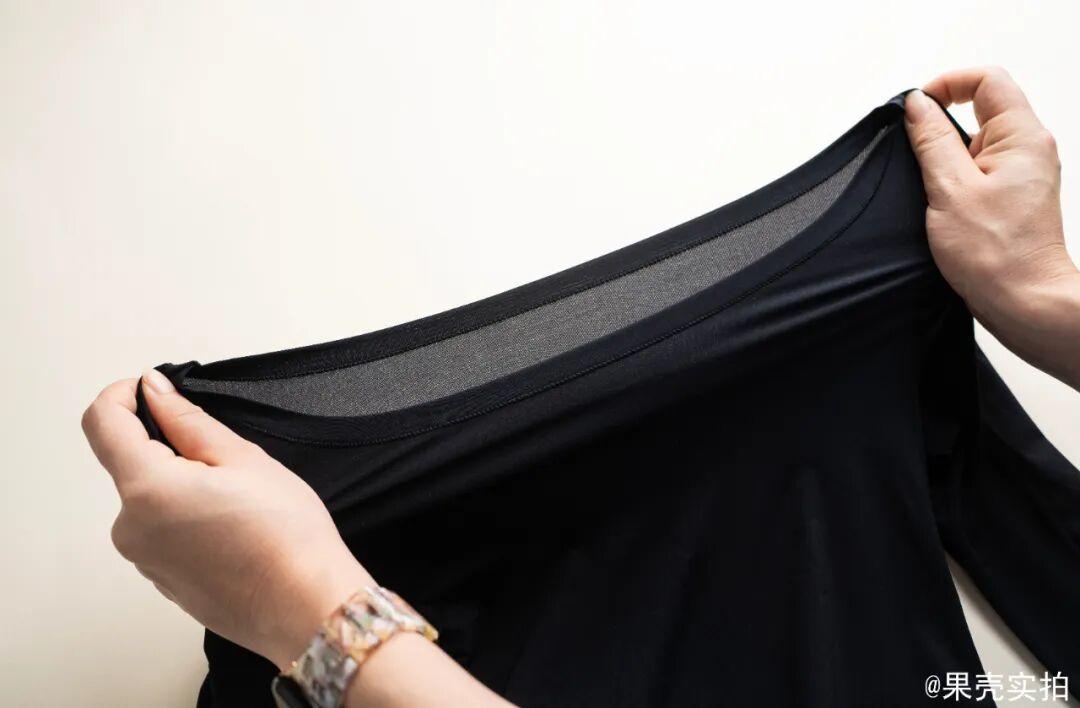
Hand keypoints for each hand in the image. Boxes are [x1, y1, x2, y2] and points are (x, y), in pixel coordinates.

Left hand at [81, 370, 373, 669]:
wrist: (308, 608)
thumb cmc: (287, 536)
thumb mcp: (244, 459)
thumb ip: (187, 420)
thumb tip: (154, 391)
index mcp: (147, 489)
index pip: (102, 423)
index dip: (123, 394)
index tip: (151, 389)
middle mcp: (130, 528)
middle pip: (132, 464)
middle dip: (171, 448)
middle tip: (231, 460)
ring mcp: (144, 560)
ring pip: (152, 499)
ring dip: (184, 486)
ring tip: (242, 501)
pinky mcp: (162, 580)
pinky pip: (164, 532)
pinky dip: (190, 518)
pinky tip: (236, 529)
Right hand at [904, 67, 1079, 388]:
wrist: (1024, 302)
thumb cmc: (996, 255)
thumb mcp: (948, 189)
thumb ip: (931, 140)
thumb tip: (917, 105)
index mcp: (1022, 136)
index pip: (987, 80)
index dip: (947, 85)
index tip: (917, 109)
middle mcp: (1030, 148)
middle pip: (982, 107)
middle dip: (941, 126)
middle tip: (918, 157)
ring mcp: (1024, 172)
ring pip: (977, 142)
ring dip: (947, 158)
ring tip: (936, 190)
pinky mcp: (1014, 195)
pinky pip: (979, 169)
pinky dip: (956, 179)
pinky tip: (945, 206)